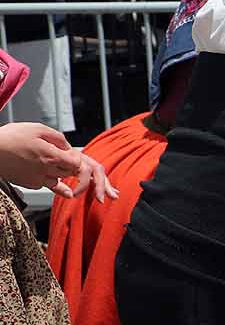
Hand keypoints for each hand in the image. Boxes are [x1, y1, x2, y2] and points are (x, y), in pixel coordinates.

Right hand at [0, 123, 117, 199]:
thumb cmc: (11, 137)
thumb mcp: (37, 129)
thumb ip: (58, 138)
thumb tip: (70, 147)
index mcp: (52, 155)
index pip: (80, 163)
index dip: (89, 167)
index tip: (99, 172)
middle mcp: (48, 169)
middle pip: (76, 175)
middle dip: (96, 183)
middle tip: (113, 195)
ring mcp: (40, 179)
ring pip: (65, 181)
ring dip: (80, 186)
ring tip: (102, 194)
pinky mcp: (32, 184)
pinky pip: (52, 185)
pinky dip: (59, 184)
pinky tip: (69, 188)